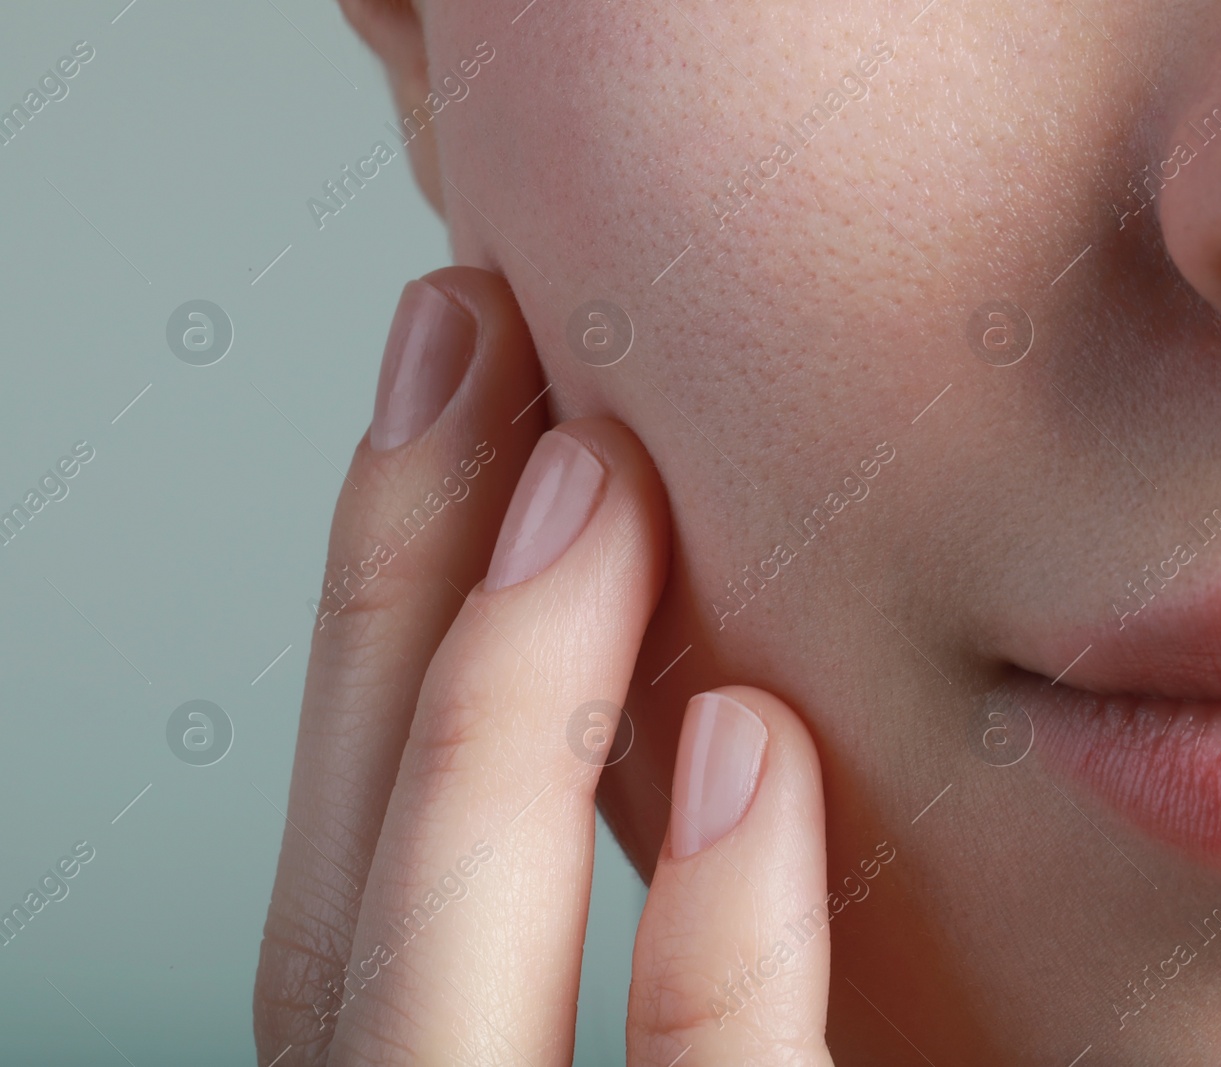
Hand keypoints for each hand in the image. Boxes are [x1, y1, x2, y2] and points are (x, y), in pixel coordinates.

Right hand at [253, 267, 833, 1065]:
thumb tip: (717, 675)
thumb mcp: (698, 1027)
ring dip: (503, 728)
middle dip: (400, 605)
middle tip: (480, 342)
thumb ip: (670, 928)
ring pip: (447, 1016)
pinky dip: (717, 938)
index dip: (376, 628)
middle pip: (356, 918)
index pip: (350, 887)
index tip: (445, 393)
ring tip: (594, 486)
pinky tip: (751, 744)